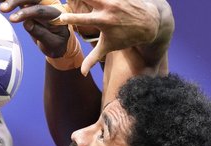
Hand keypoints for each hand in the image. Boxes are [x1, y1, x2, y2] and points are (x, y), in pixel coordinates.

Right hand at [5, 0, 71, 58]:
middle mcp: (48, 4)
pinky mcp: (30, 4)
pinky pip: (18, 0)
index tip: (12, 19)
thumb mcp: (53, 44)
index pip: (41, 10)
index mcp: (56, 14)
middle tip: (3, 8)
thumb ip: (42, 34)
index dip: (26, 13)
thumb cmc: (57, 44)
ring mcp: (39, 3)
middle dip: (16, 0)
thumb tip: (27, 24)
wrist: (58, 42)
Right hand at [54, 0, 173, 74]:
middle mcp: (108, 7)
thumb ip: (92, 58)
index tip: (60, 18)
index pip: (81, 20)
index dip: (69, 19)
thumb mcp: (108, 47)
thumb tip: (82, 73)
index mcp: (102, 21)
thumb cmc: (126, 37)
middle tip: (69, 0)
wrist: (150, 24)